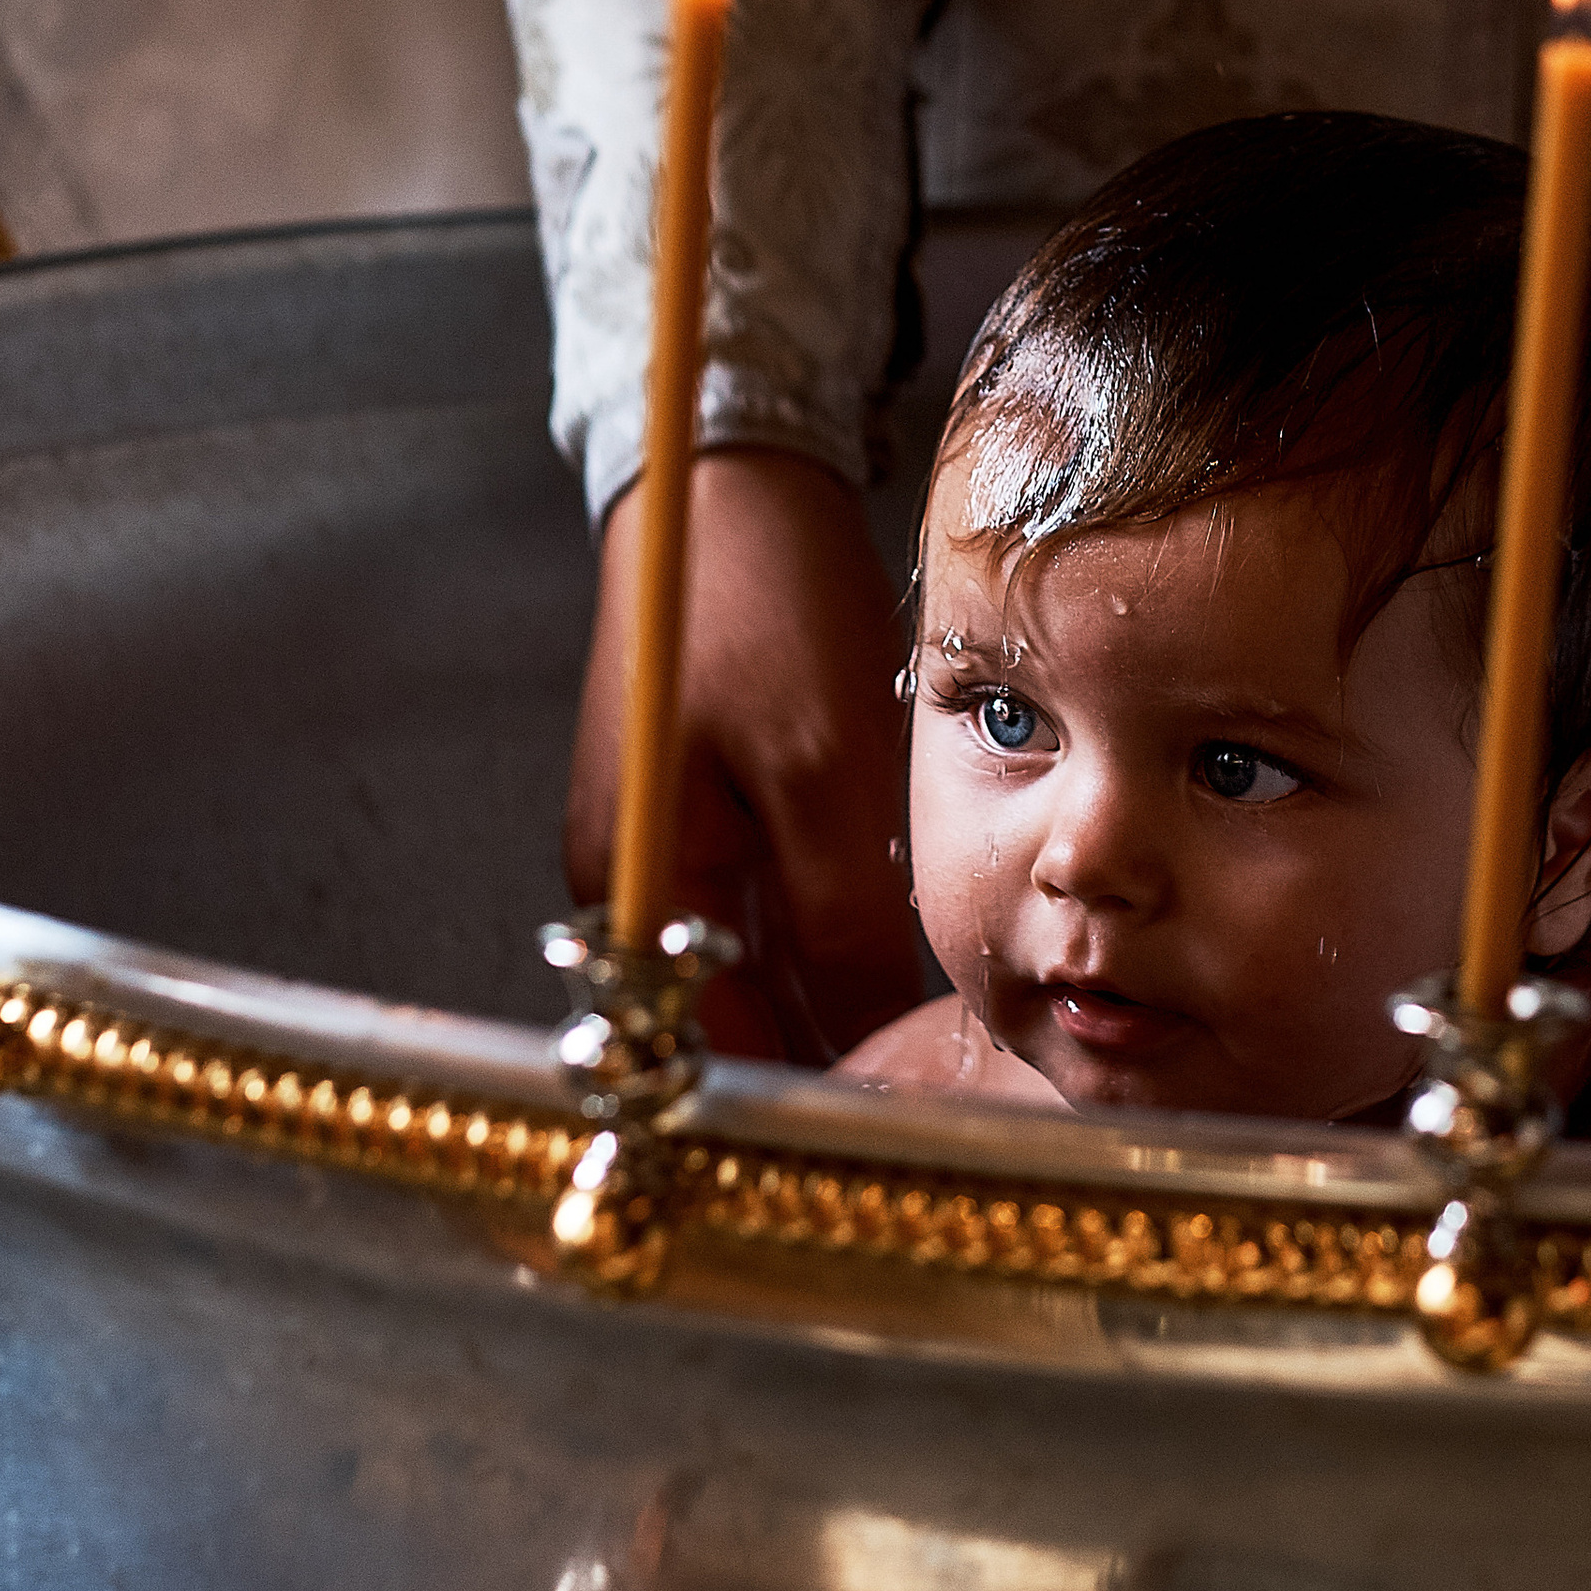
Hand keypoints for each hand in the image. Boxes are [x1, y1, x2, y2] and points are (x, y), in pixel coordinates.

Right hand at [565, 448, 921, 1064]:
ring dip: (842, 982)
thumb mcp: (819, 765)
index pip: (710, 1049)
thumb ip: (837, 913)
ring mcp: (679, 839)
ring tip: (950, 1009)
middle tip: (948, 1068)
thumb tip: (866, 1035)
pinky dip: (838, 914)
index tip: (900, 1109)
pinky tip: (910, 917)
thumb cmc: (761, 602)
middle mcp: (644, 882)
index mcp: (639, 888)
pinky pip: (779, 892)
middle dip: (835, 1042)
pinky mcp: (718, 799)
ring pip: (769, 953)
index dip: (803, 1091)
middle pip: (739, 1007)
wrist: (739, 481)